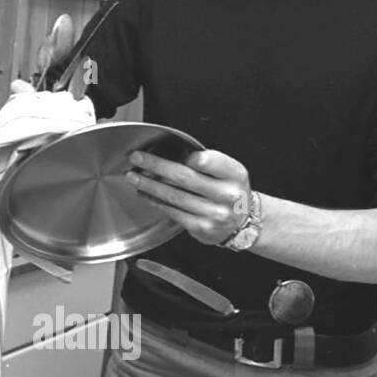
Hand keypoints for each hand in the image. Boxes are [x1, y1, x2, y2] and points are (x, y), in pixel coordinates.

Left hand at [125, 149, 251, 245]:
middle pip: (184, 176)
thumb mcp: (228, 172)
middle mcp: (227, 194)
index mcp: (235, 174)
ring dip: (149, 185)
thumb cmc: (228, 190)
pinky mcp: (202, 227)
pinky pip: (173, 211)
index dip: (186, 156)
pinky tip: (144, 194)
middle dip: (155, 165)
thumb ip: (206, 162)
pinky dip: (155, 201)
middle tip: (136, 158)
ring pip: (174, 195)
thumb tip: (167, 154)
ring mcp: (215, 213)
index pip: (209, 161)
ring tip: (133, 177)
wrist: (243, 222)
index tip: (164, 148)